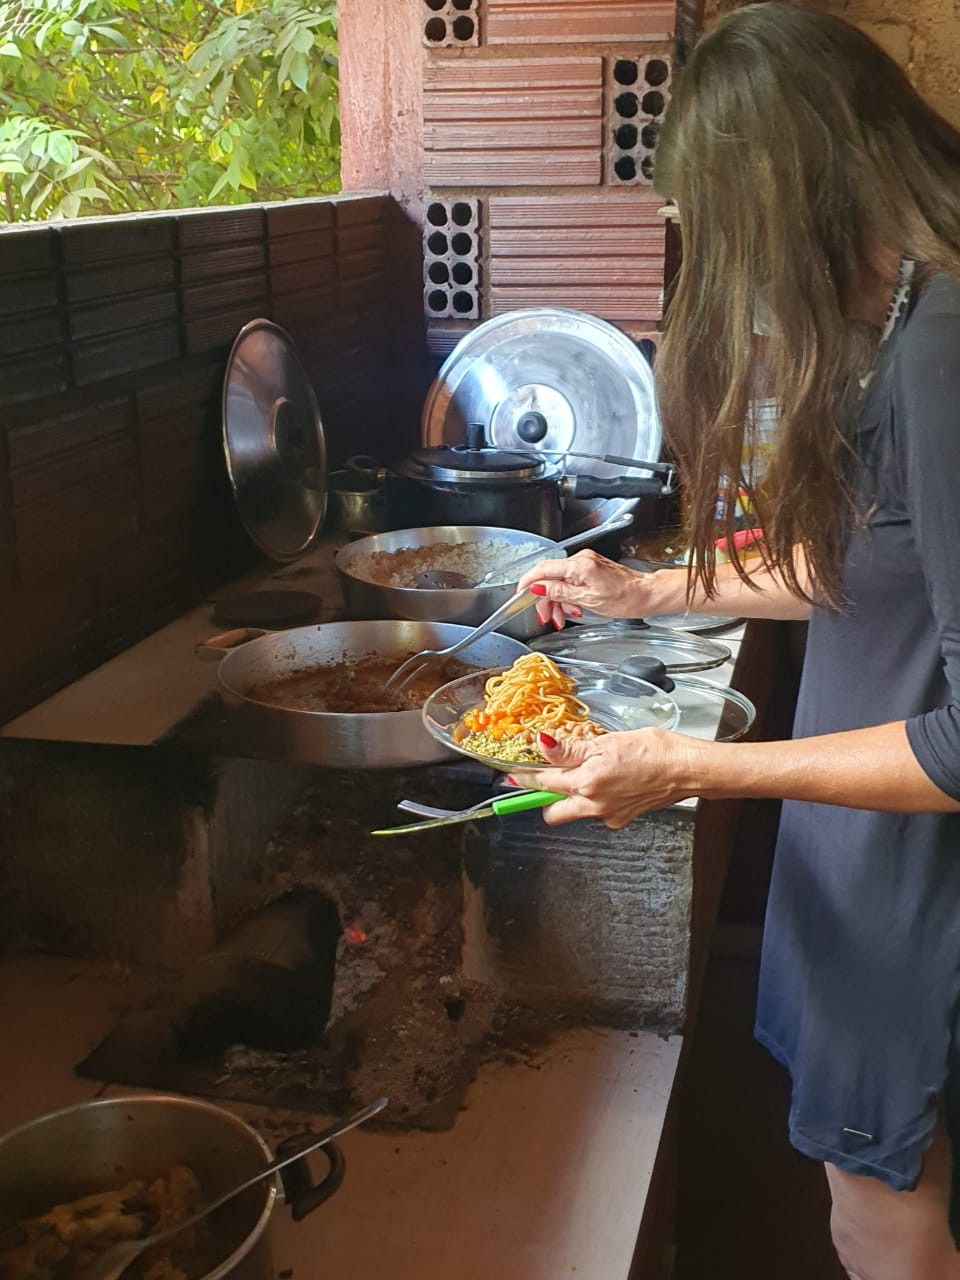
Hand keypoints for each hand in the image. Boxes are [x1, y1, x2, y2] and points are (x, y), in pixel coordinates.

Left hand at [510, 728, 704, 827]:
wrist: (687, 769)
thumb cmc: (654, 751)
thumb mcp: (607, 742)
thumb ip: (571, 749)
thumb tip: (543, 745)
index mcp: (586, 783)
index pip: (543, 783)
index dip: (524, 778)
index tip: (513, 776)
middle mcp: (594, 805)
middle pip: (554, 813)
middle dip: (544, 800)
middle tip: (546, 780)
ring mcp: (609, 815)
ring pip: (577, 812)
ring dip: (572, 797)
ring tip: (586, 773)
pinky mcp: (623, 818)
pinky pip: (599, 811)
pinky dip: (597, 798)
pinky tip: (611, 780)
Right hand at [516, 550, 678, 628]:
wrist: (646, 594)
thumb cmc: (625, 598)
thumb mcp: (587, 600)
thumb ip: (559, 593)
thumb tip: (539, 589)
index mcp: (578, 565)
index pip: (543, 569)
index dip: (528, 582)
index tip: (520, 594)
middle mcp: (581, 560)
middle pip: (549, 577)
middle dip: (545, 599)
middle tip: (546, 616)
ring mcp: (586, 563)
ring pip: (559, 581)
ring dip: (557, 601)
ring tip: (561, 618)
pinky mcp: (591, 569)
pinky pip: (571, 581)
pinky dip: (568, 596)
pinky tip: (573, 609)